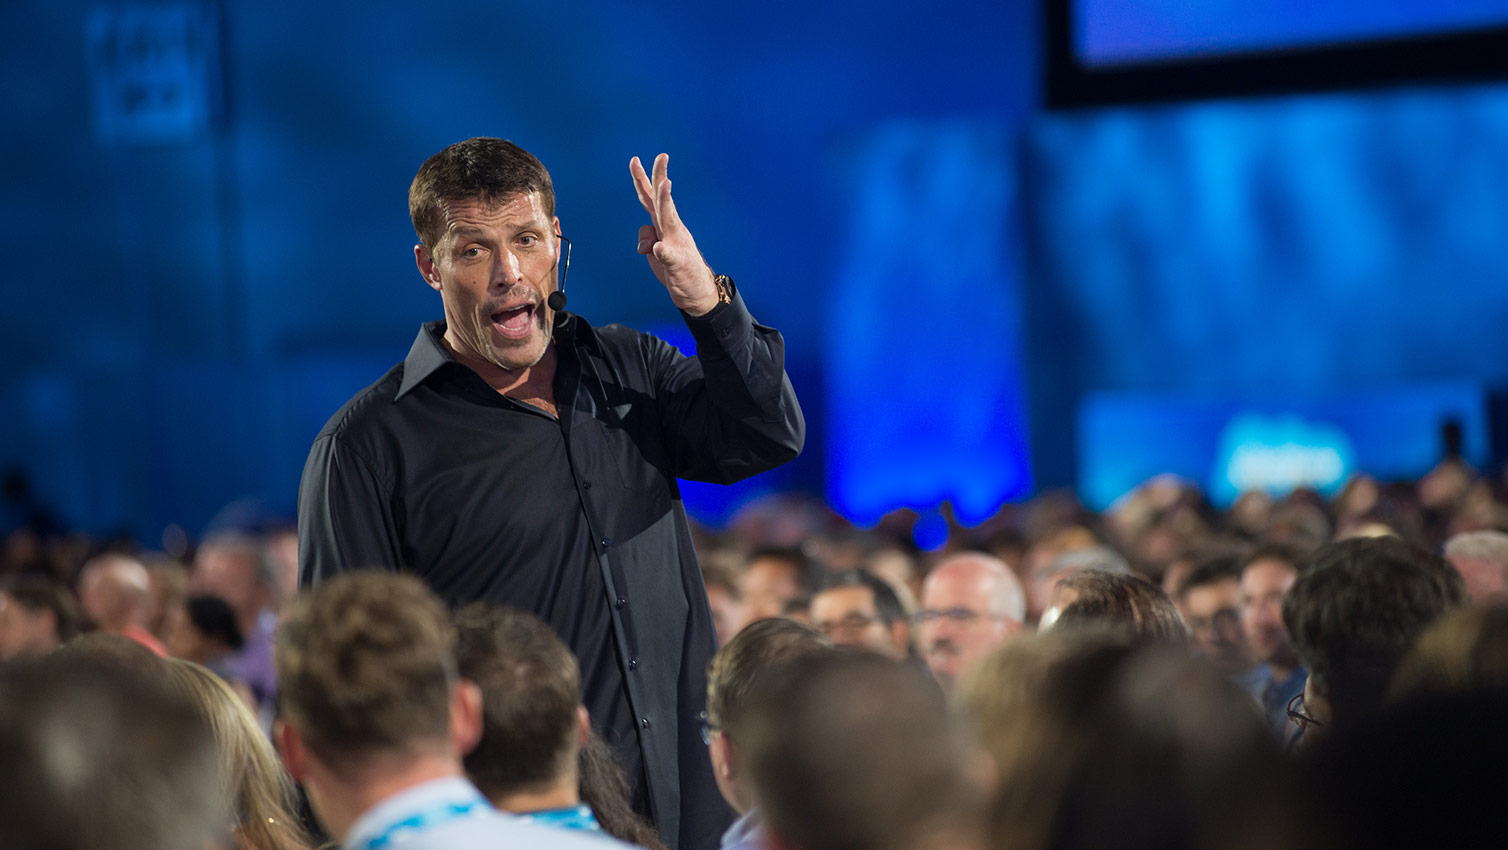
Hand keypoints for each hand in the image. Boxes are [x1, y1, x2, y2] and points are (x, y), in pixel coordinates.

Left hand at [630, 153, 719, 315]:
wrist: (695, 289)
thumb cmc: (676, 266)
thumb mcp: (655, 252)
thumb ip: (647, 239)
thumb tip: (644, 244)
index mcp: (664, 224)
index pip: (651, 197)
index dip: (643, 179)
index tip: (636, 159)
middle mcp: (671, 229)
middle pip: (661, 199)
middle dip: (660, 176)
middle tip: (662, 156)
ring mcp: (675, 244)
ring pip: (668, 218)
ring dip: (665, 201)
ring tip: (665, 185)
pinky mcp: (677, 263)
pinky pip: (669, 256)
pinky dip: (664, 251)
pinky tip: (660, 249)